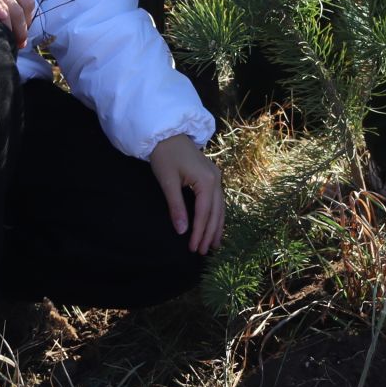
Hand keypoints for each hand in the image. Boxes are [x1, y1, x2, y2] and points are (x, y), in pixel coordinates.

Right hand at [0, 0, 33, 42]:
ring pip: (6, 4)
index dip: (29, 20)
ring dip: (13, 26)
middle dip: (23, 28)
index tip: (24, 35)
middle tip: (20, 44)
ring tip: (12, 41)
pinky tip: (2, 21)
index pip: (26, 0)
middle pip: (19, 6)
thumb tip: (14, 22)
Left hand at [149, 134, 224, 253]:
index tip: (193, 248)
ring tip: (214, 245)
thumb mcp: (168, 182)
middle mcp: (216, 179)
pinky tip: (215, 225)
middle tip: (203, 252)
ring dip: (216, 226)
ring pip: (220, 207)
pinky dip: (216, 215)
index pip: (204, 212)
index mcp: (207, 180)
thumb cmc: (165, 156)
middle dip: (210, 233)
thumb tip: (182, 231)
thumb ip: (176, 207)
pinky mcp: (212, 176)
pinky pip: (218, 200)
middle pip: (216, 212)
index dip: (199, 232)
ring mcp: (216, 177)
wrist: (167, 133)